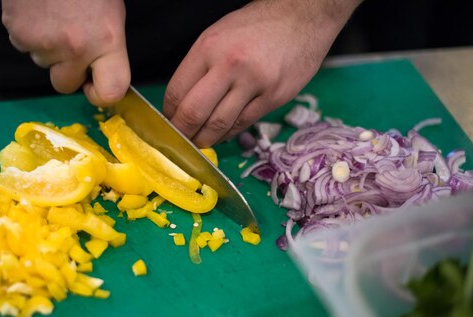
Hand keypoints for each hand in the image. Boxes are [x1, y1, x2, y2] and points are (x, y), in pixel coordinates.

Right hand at [2, 0, 129, 104]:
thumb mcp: (110, 10)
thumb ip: (107, 44)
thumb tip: (103, 72)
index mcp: (107, 40)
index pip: (111, 91)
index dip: (103, 94)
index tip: (96, 85)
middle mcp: (75, 47)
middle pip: (65, 85)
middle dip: (67, 71)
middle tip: (70, 41)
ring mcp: (42, 42)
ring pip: (43, 63)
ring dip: (47, 47)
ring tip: (53, 13)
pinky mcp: (16, 32)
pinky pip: (23, 44)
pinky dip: (29, 32)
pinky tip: (37, 9)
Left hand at [163, 0, 360, 146]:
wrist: (303, 16)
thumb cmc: (257, 25)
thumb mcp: (218, 35)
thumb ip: (199, 67)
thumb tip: (182, 102)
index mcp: (209, 47)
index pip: (177, 92)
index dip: (169, 115)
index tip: (169, 124)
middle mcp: (229, 65)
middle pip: (194, 113)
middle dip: (183, 134)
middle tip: (180, 144)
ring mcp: (254, 83)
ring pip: (219, 124)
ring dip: (205, 139)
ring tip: (200, 144)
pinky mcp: (274, 96)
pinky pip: (243, 124)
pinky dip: (228, 133)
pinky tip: (222, 134)